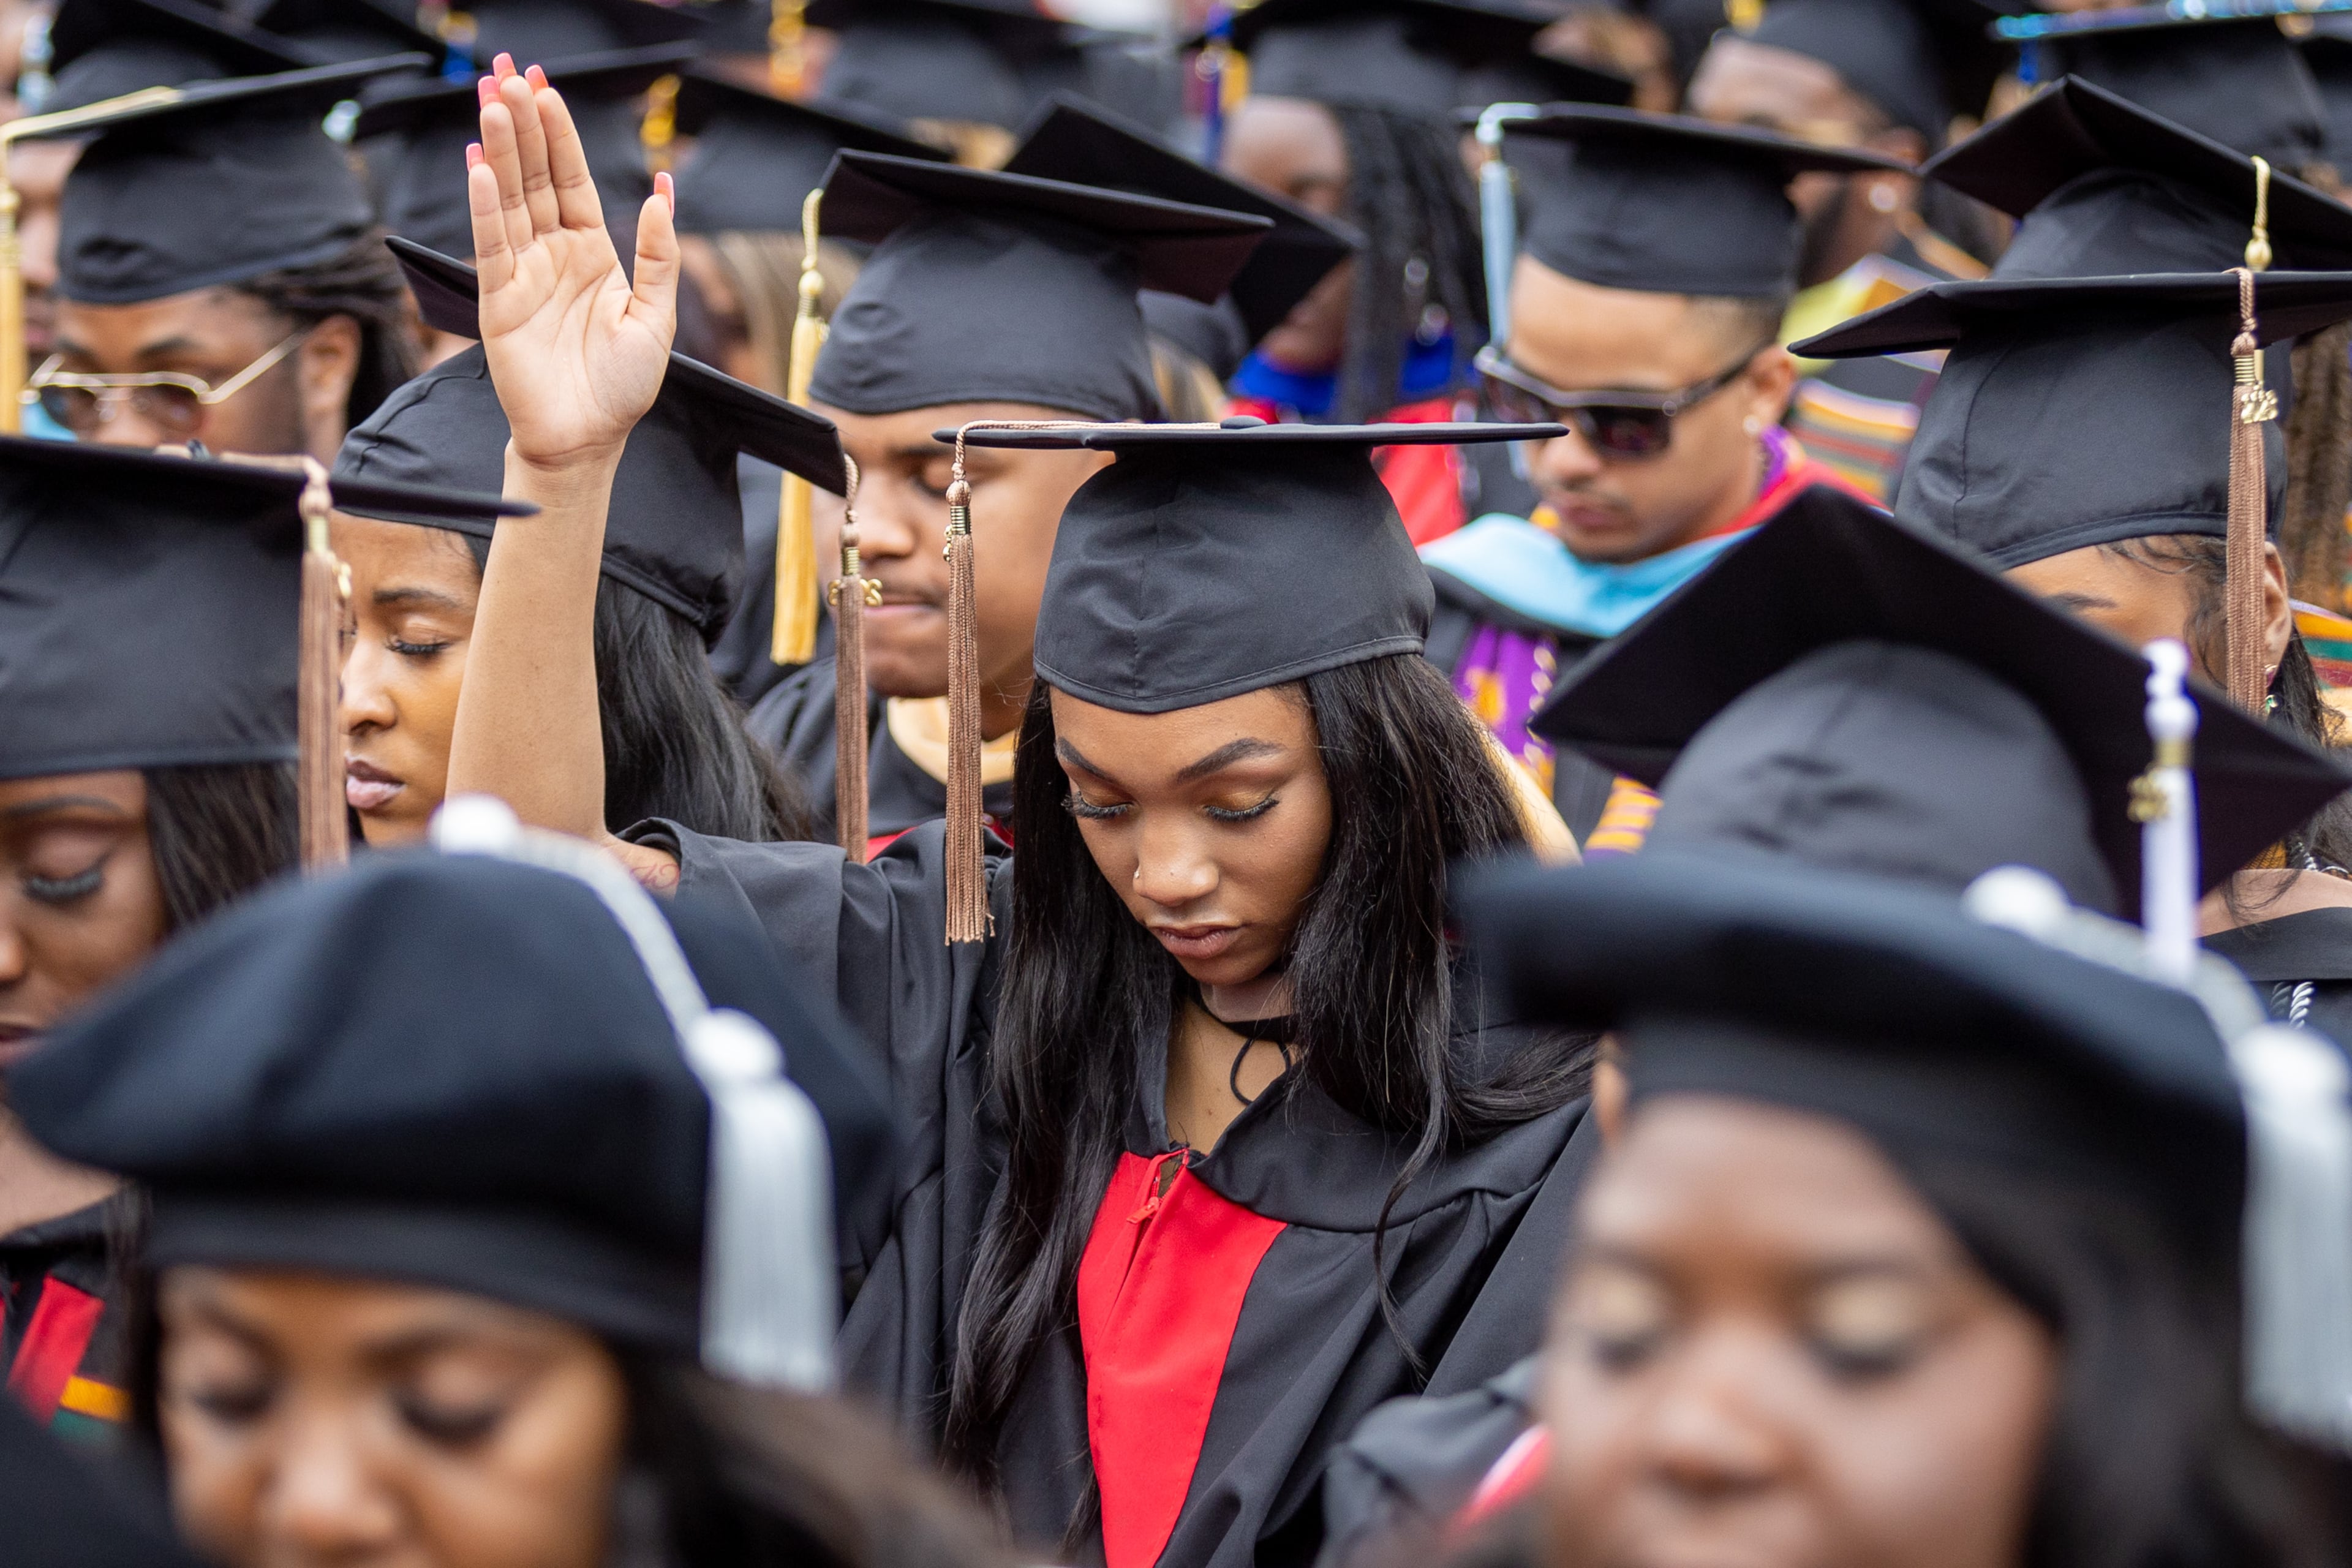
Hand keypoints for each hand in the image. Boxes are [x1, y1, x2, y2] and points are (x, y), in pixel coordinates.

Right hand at [468, 54, 676, 472]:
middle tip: (506, 73)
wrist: (589, 438)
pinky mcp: (499, 301)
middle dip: (521, 125)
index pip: (571, 179)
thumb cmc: (623, 386)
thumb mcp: (657, 317)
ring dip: (498, 151)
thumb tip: (665, 191)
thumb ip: (660, 255)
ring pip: (509, 201)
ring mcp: (523, 274)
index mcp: (593, 252)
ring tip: (491, 103)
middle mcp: (553, 255)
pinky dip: (485, 207)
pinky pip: (490, 246)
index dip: (558, 134)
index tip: (545, 87)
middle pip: (534, 177)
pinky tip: (479, 168)